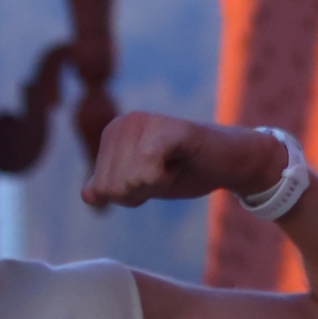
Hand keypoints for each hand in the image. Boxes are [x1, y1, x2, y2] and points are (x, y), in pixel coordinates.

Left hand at [81, 113, 292, 209]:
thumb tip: (88, 195)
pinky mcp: (168, 128)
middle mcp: (122, 123)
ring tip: (172, 165)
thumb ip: (111, 188)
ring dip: (155, 185)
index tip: (154, 176)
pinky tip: (179, 163)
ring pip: (128, 182)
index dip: (130, 196)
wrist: (230, 162)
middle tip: (166, 171)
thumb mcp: (139, 185)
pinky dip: (165, 178)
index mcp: (111, 135)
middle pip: (112, 189)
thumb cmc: (185, 171)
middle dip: (141, 192)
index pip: (99, 191)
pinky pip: (148, 170)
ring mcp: (144, 122)